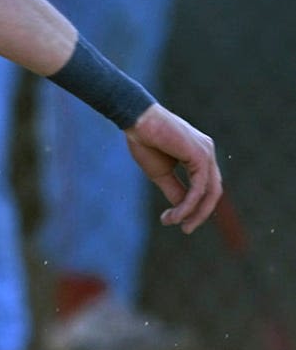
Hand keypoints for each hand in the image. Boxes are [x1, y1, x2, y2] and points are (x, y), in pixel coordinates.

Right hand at [125, 104, 220, 232]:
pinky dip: (188, 204)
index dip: (196, 207)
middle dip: (200, 214)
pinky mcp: (200, 155)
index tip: (177, 221)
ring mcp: (206, 153)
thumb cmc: (145, 141)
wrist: (136, 120)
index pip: (206, 187)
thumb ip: (174, 190)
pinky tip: (175, 214)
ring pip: (209, 192)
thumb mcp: (161, 173)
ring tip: (175, 223)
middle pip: (213, 192)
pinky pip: (199, 187)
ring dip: (193, 212)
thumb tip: (182, 210)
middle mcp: (207, 153)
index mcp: (199, 155)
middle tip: (185, 229)